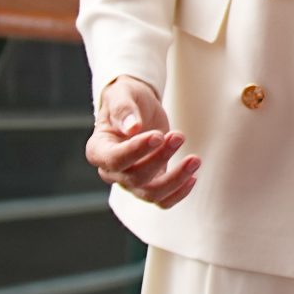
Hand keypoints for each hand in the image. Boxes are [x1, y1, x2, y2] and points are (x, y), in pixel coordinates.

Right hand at [85, 76, 200, 206]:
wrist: (138, 108)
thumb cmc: (126, 99)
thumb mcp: (122, 94)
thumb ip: (124, 109)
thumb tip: (132, 127)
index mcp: (98, 150)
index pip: (114, 159)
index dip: (136, 151)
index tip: (158, 135)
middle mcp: (112, 171)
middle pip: (135, 178)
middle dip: (161, 158)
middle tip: (179, 135)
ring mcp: (130, 179)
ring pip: (150, 194)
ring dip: (175, 180)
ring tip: (195, 160)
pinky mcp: (150, 181)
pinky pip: (162, 199)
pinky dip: (178, 193)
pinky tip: (193, 177)